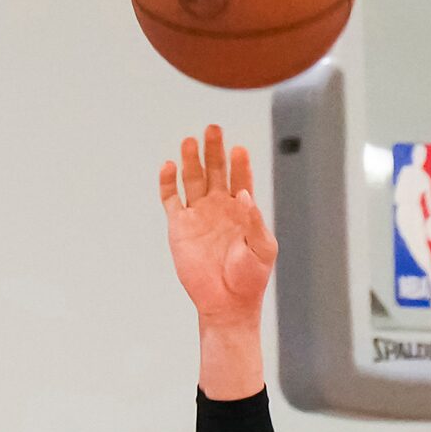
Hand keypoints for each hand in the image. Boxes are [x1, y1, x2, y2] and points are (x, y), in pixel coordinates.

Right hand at [160, 124, 277, 327]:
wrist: (226, 302)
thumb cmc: (250, 279)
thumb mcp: (263, 249)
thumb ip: (254, 221)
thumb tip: (243, 195)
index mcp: (242, 211)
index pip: (241, 178)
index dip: (240, 163)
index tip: (239, 149)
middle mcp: (219, 208)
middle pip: (215, 170)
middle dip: (214, 150)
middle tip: (213, 129)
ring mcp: (198, 215)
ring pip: (192, 179)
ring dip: (191, 160)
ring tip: (190, 140)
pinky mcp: (179, 227)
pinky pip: (171, 199)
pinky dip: (168, 182)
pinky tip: (169, 166)